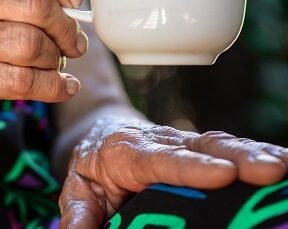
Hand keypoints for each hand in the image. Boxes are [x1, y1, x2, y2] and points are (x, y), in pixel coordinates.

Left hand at [59, 116, 287, 227]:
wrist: (101, 130)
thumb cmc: (91, 162)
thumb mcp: (78, 188)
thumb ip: (79, 215)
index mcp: (127, 152)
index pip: (160, 160)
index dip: (190, 167)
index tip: (222, 174)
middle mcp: (158, 143)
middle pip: (198, 146)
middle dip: (236, 156)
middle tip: (270, 169)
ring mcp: (180, 144)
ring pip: (216, 143)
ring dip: (250, 153)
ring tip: (282, 164)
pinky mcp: (194, 149)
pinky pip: (223, 148)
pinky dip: (250, 153)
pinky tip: (277, 159)